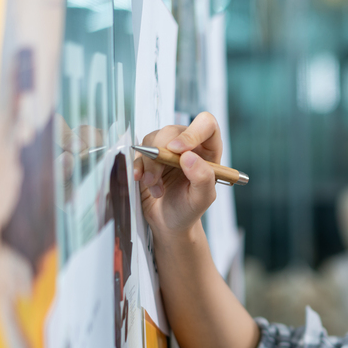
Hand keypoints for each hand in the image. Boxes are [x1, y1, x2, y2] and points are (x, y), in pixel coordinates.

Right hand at [132, 111, 223, 240]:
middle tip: (157, 178)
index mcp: (209, 151)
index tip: (177, 150)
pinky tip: (143, 182)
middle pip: (172, 131)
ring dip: (150, 165)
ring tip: (156, 188)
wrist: (169, 223)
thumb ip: (202, 178)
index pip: (206, 124)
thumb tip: (189, 156)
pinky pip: (140, 150)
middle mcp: (189, 145)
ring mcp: (167, 149)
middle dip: (161, 155)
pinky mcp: (150, 156)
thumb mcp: (202, 199)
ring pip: (153, 139)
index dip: (192, 132)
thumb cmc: (189, 210)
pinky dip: (138, 166)